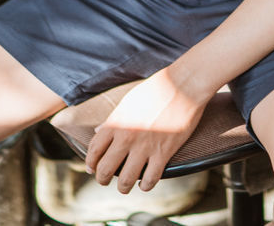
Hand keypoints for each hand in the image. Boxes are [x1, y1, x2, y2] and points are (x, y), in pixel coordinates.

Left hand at [85, 68, 209, 192]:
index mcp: (115, 123)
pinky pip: (151, 178)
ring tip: (124, 187)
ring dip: (123, 187)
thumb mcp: (128, 101)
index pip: (94, 151)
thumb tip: (99, 131)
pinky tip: (146, 184)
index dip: (90, 163)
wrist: (182, 85)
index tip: (92, 169)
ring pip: (126, 180)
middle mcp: (126, 137)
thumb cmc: (156, 89)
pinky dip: (146, 185)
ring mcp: (145, 147)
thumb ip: (112, 119)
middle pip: (105, 169)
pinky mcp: (163, 152)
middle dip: (102, 179)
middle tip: (105, 181)